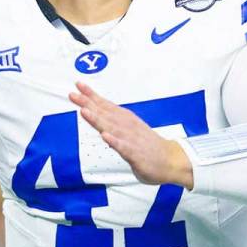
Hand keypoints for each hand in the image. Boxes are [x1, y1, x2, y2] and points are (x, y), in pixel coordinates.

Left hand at [70, 82, 193, 186]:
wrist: (172, 161)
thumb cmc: (149, 146)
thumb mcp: (130, 131)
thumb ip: (115, 125)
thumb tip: (100, 119)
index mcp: (126, 120)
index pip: (106, 106)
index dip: (91, 96)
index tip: (78, 85)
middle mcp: (128, 127)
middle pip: (105, 114)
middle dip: (88, 103)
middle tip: (73, 94)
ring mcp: (132, 140)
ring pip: (112, 128)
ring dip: (98, 119)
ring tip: (84, 111)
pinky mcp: (137, 154)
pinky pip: (124, 148)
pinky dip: (115, 142)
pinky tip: (105, 136)